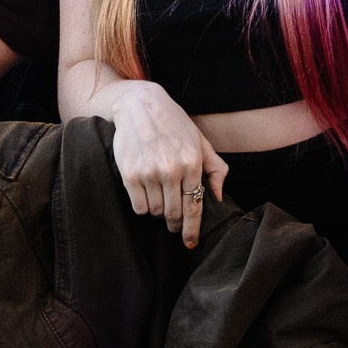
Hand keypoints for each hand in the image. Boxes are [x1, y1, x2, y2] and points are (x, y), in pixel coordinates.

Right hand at [106, 82, 228, 248]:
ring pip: (155, 211)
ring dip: (157, 210)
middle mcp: (172, 169)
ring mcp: (150, 172)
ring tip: (158, 197)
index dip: (192, 229)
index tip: (190, 243)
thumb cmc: (174, 124)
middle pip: (173, 214)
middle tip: (172, 222)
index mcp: (192, 162)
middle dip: (174, 222)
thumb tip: (218, 197)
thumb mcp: (200, 141)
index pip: (194, 206)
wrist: (140, 105)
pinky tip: (146, 194)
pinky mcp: (130, 173)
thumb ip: (214, 168)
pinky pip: (138, 206)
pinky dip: (142, 206)